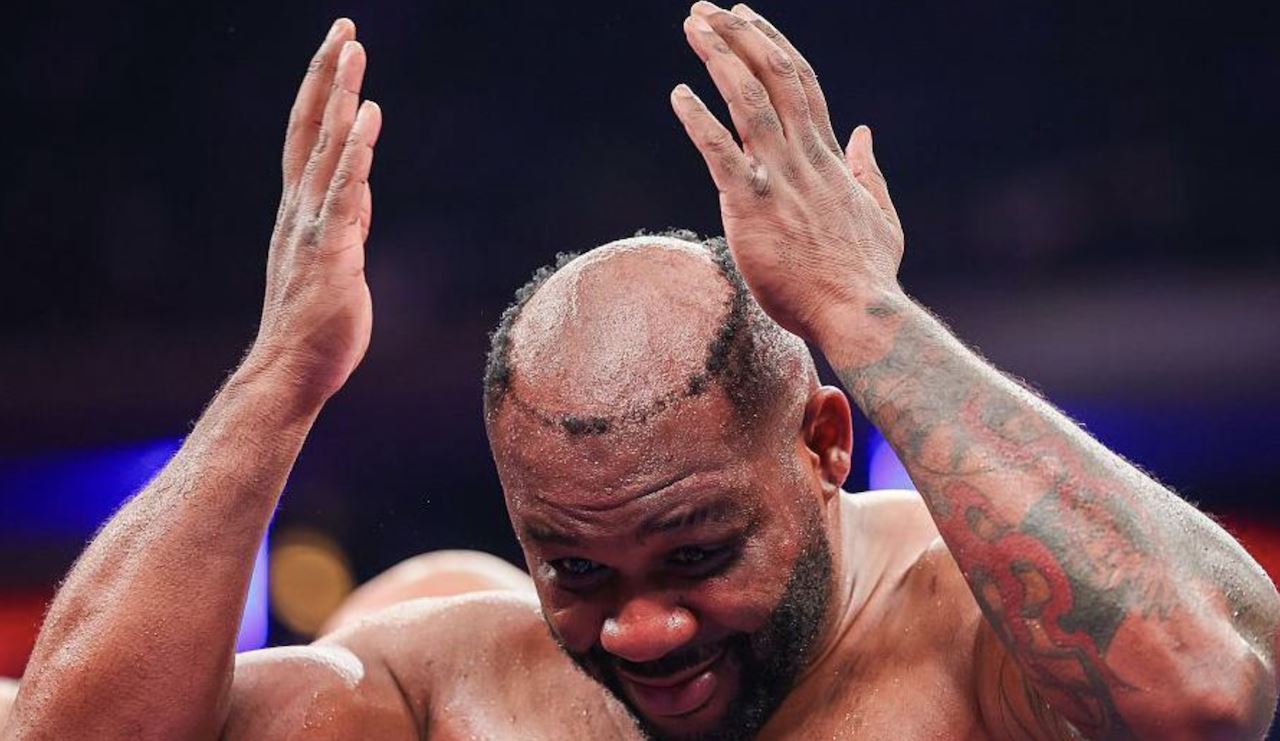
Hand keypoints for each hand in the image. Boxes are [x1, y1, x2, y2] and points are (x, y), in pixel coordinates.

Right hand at [246, 19, 381, 401]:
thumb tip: (360, 191)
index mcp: (300, 210)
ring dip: (340, 98)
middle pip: (311, 128)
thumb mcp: (337, 259)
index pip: (308, 137)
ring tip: (353, 52)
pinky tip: (367, 117)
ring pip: (326, 149)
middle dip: (328, 76)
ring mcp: (312, 226)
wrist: (293, 369)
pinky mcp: (331, 249)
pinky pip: (344, 191)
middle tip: (345, 29)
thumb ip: (346, 221)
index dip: (322, 92)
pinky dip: (355, 152)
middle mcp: (299, 208)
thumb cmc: (316, 321)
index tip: (337, 51)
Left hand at [670, 2, 903, 345]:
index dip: (773, 44)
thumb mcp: (880, 214)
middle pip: (774, 77)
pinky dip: (699, 120)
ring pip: (750, 101)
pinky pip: (721, 153)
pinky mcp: (754, 207)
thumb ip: (867, 171)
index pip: (802, 84)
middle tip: (706, 8)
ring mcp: (780, 179)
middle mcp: (804, 158)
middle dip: (739, 36)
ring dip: (719, 58)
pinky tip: (678, 95)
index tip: (748, 18)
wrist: (859, 313)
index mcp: (828, 159)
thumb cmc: (866, 275)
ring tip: (692, 26)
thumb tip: (862, 133)